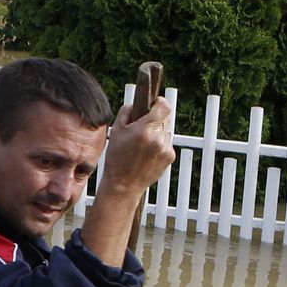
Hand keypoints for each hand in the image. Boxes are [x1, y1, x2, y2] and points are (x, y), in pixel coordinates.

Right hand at [81, 93, 174, 267]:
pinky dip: (159, 145)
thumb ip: (126, 112)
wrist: (124, 185)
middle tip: (142, 128)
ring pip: (165, 131)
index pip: (164, 106)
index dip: (159, 102)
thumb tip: (135, 104)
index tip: (154, 103)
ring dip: (156, 133)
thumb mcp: (116, 131)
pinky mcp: (169, 157)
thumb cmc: (117, 158)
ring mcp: (166, 148)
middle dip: (154, 120)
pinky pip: (166, 144)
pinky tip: (147, 154)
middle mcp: (158, 138)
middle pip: (164, 118)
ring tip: (142, 145)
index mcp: (146, 129)